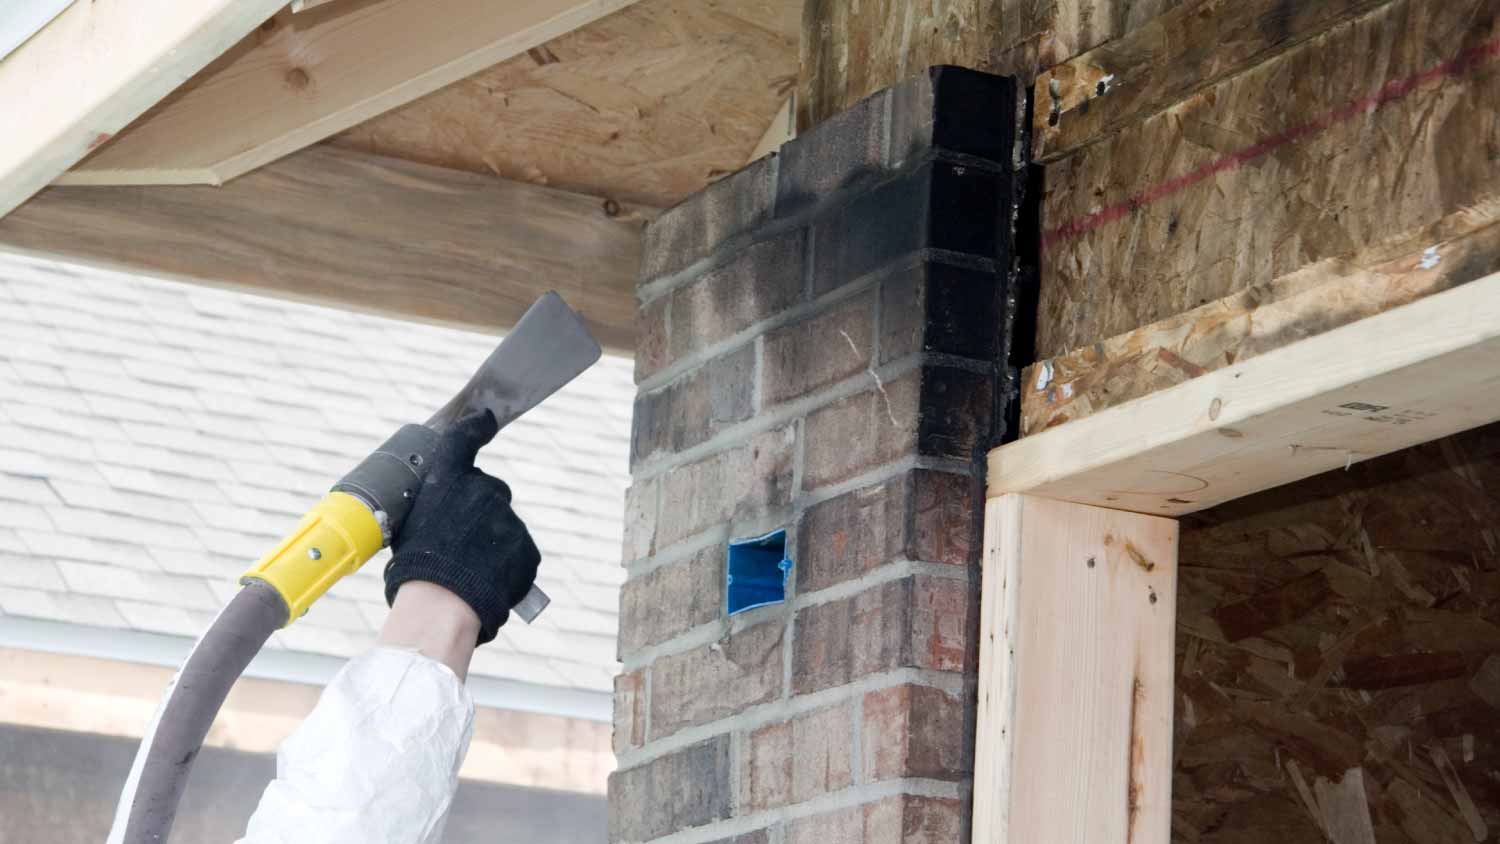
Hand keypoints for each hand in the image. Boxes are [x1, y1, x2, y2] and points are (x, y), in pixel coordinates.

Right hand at [383, 410, 540, 644]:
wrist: (443, 604)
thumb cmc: (413, 568)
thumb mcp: (408, 526)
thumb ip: (433, 508)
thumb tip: (437, 512)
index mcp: (448, 479)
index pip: (464, 438)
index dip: (476, 425)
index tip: (486, 418)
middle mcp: (484, 489)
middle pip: (488, 493)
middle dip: (477, 512)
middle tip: (457, 544)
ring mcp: (510, 517)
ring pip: (503, 526)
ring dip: (490, 544)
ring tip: (467, 572)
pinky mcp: (527, 546)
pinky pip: (517, 553)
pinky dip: (506, 566)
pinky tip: (485, 583)